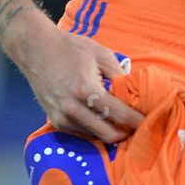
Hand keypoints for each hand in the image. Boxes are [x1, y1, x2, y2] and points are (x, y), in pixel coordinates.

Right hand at [0, 0, 145, 142]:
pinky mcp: (55, 120)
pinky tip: (102, 119)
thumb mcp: (101, 54)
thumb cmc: (70, 48)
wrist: (36, 49)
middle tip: (137, 127)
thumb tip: (136, 91)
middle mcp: (72, 108)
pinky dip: (94, 129)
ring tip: (122, 123)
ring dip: (109, 132)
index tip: (148, 121)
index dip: (136, 120)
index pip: (118, 114)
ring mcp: (62, 117)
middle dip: (125, 133)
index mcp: (86, 90)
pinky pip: (80, 132)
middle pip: (107, 134)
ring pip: (94, 136)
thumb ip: (119, 74)